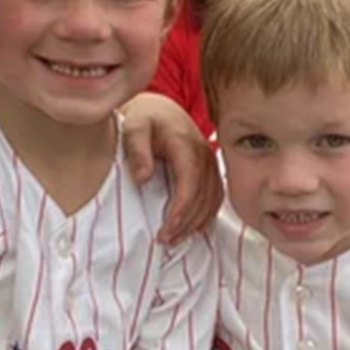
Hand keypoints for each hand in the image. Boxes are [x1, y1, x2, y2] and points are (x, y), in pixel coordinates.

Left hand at [120, 93, 222, 243]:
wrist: (159, 109)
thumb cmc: (144, 118)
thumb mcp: (133, 127)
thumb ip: (137, 150)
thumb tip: (143, 178)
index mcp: (185, 143)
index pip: (190, 182)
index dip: (181, 209)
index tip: (166, 229)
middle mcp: (204, 152)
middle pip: (203, 196)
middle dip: (186, 222)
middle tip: (165, 240)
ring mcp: (210, 161)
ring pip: (213, 199)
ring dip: (197, 222)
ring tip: (175, 238)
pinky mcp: (210, 168)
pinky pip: (216, 196)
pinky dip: (206, 214)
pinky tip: (191, 228)